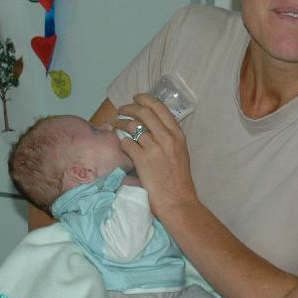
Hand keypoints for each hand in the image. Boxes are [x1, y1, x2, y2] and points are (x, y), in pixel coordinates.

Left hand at [113, 94, 195, 215]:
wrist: (177, 199)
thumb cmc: (179, 178)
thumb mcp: (180, 152)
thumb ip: (169, 137)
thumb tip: (153, 125)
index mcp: (177, 134)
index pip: (159, 108)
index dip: (145, 99)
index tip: (136, 98)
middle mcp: (166, 138)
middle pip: (144, 113)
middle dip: (130, 107)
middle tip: (122, 109)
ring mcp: (154, 148)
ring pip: (132, 126)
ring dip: (121, 123)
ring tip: (116, 124)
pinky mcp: (142, 160)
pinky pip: (126, 143)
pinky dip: (122, 142)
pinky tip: (121, 144)